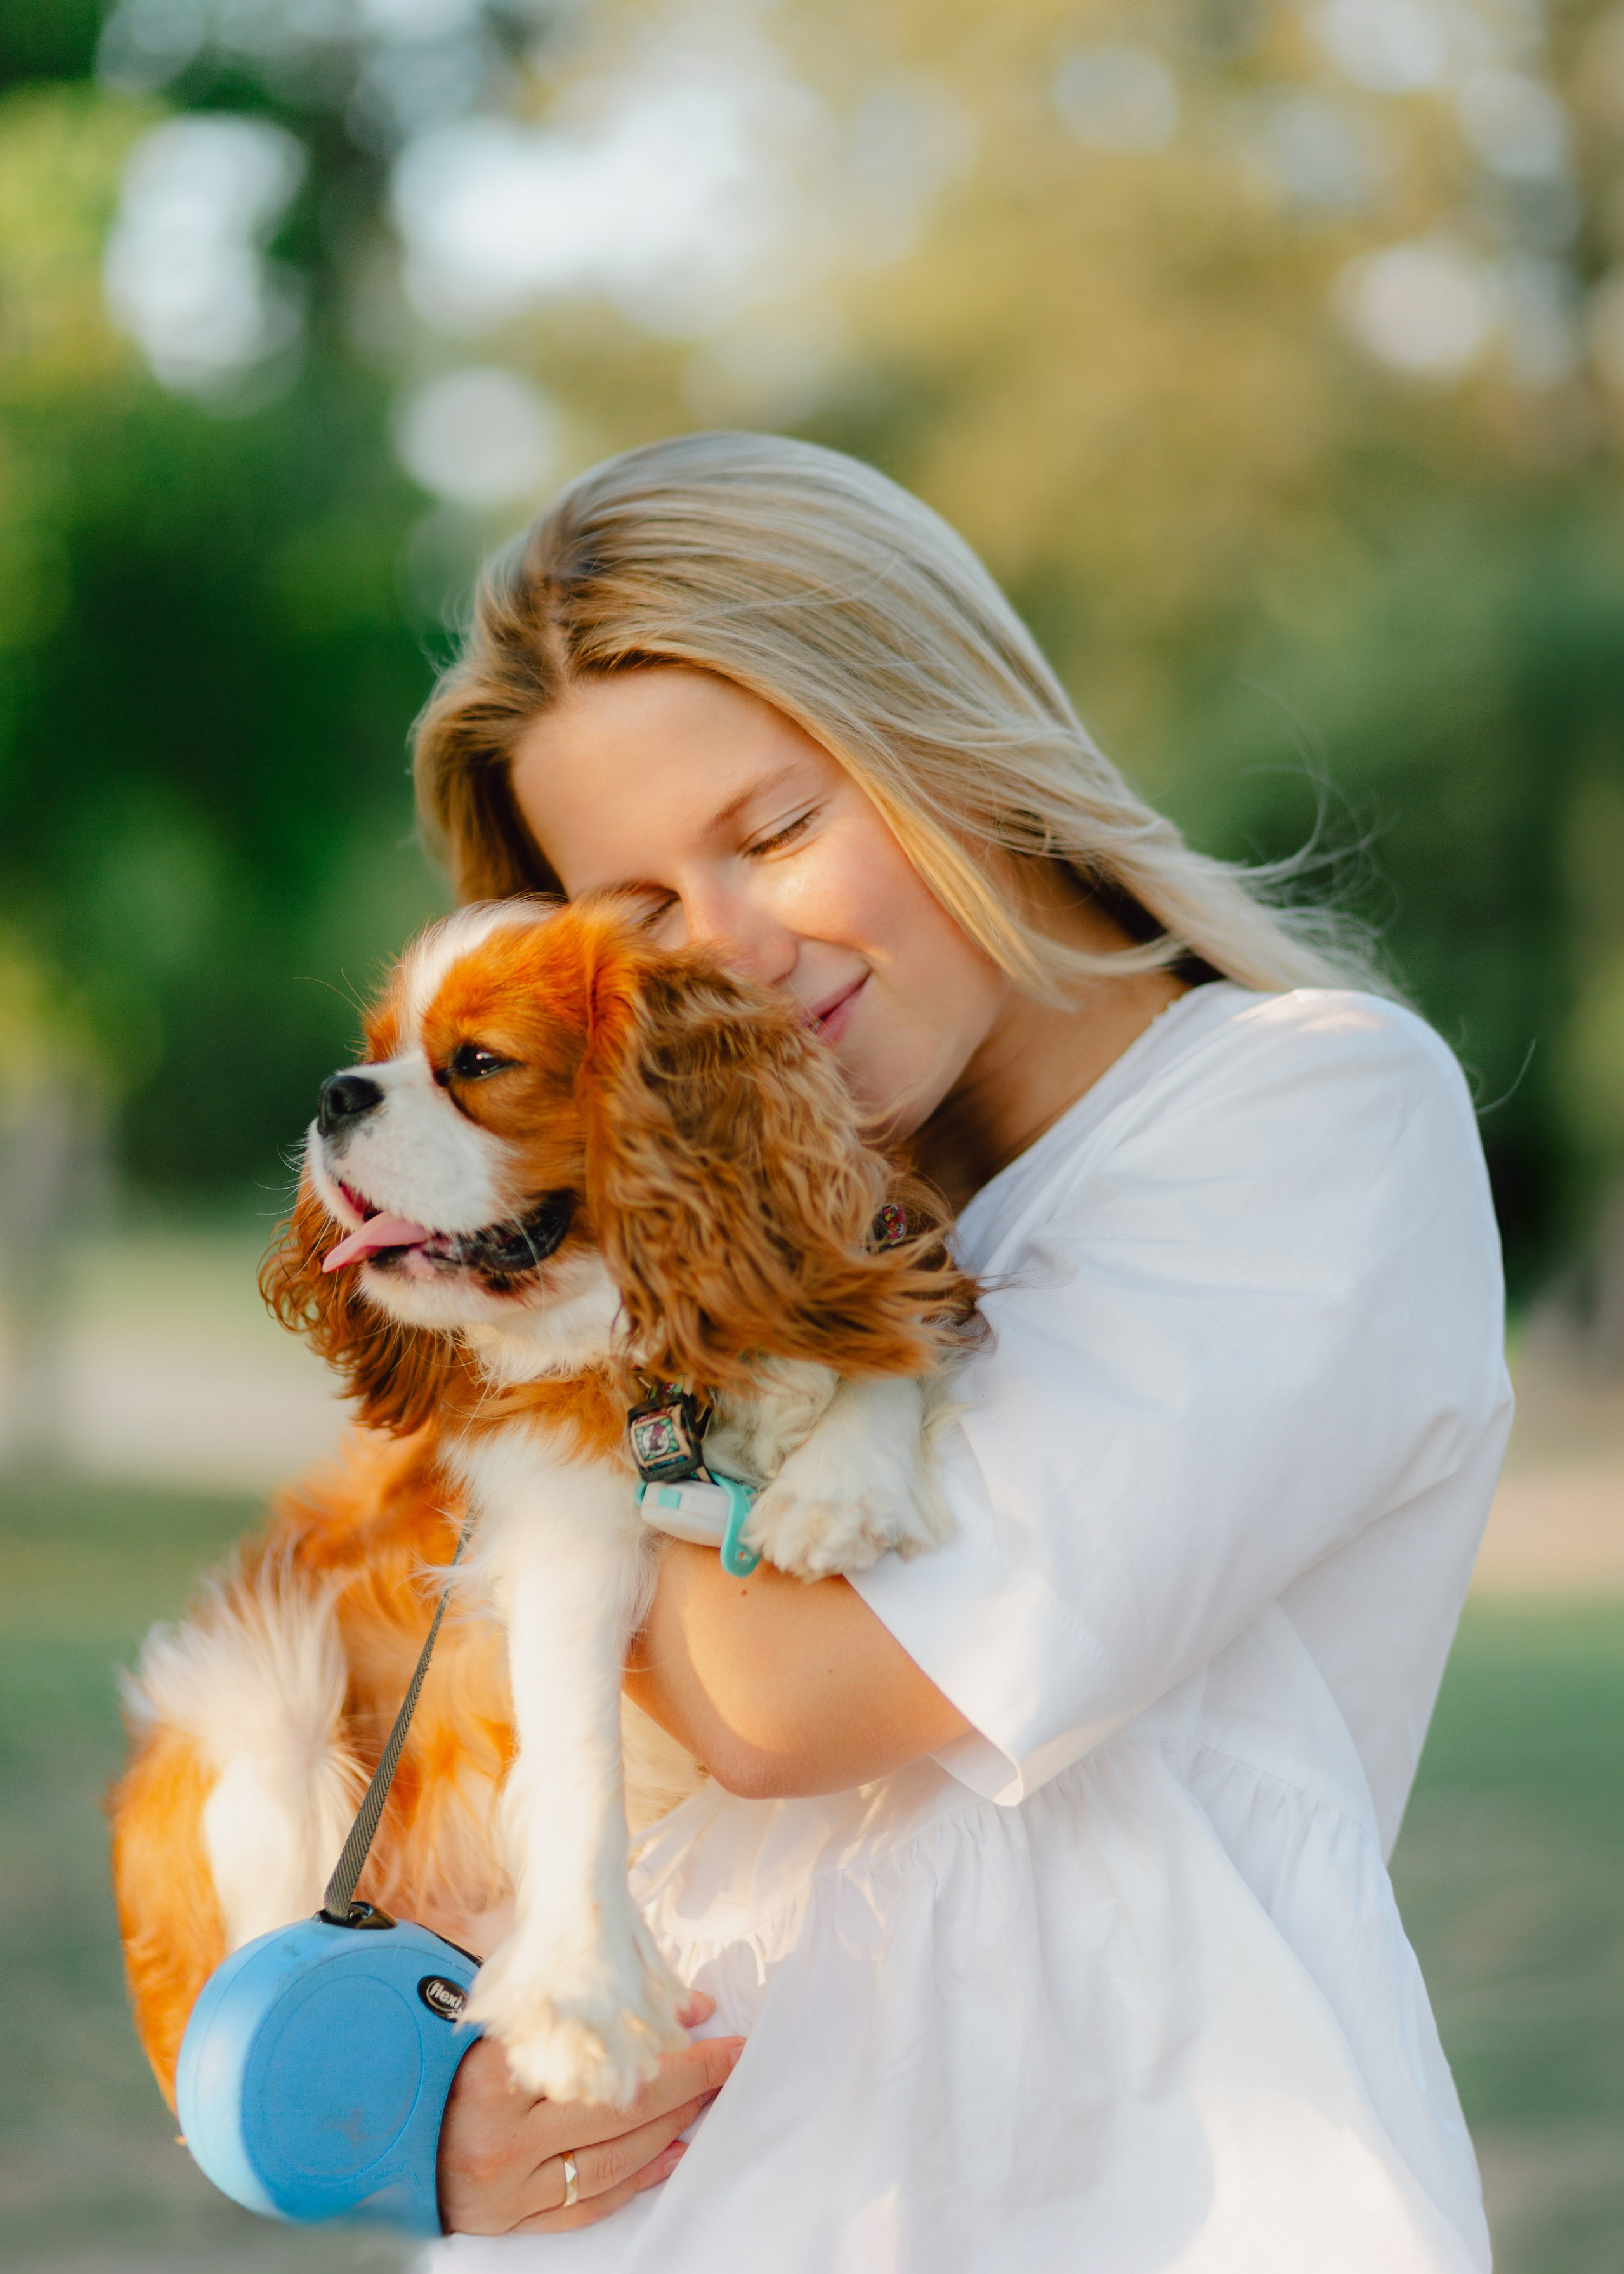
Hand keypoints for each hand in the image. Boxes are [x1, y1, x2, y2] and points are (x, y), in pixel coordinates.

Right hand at [436, 1993, 742, 2234]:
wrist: (365, 2129)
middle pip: (616, 2109)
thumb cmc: (421, 2056)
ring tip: (713, 2096)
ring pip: (611, 2159)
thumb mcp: (471, 2002)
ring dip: (671, 2125)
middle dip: (685, 2079)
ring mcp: (508, 2189)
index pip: (594, 2052)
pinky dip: (638, 2179)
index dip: (657, 2034)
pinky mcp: (511, 2220)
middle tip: (732, 2056)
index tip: (704, 2014)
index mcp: (487, 2079)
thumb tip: (630, 1976)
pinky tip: (675, 2153)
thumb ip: (544, 1985)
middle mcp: (501, 2141)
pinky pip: (588, 2204)